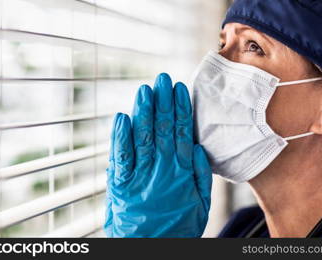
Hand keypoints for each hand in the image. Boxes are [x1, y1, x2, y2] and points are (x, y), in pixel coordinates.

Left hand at [104, 73, 211, 236]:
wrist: (149, 250)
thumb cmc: (176, 227)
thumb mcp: (200, 205)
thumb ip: (201, 176)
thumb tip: (198, 148)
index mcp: (182, 173)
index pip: (182, 133)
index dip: (181, 110)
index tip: (180, 90)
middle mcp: (161, 170)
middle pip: (163, 129)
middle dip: (163, 102)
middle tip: (163, 79)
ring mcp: (140, 175)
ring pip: (143, 137)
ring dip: (145, 112)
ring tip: (146, 90)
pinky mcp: (121, 183)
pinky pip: (120, 156)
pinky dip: (121, 136)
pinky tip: (123, 117)